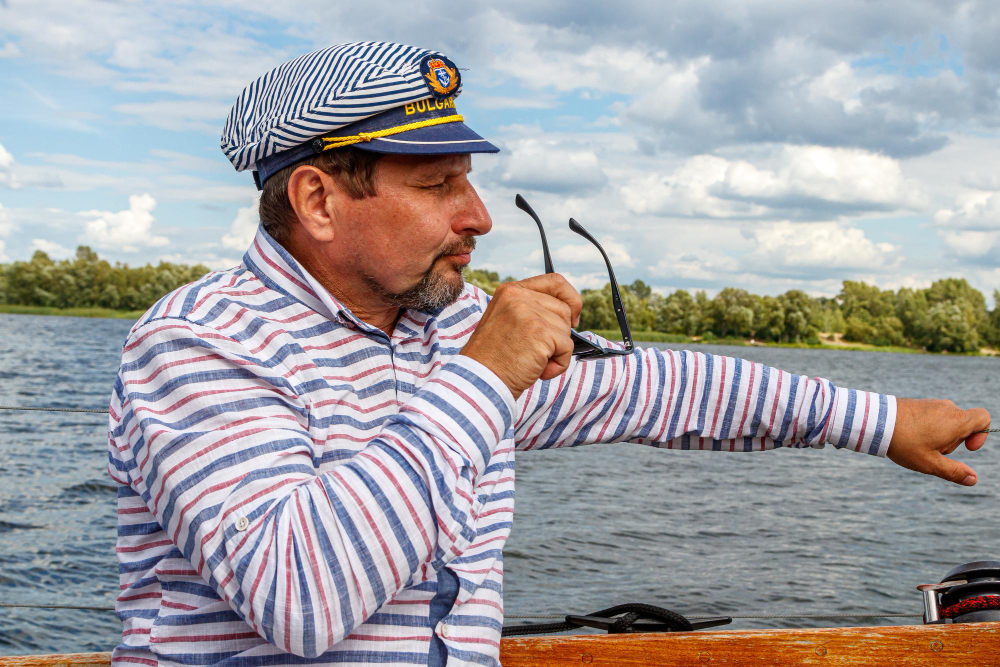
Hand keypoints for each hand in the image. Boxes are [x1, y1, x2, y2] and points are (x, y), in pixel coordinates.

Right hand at [461, 274, 581, 399]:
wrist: (481, 380)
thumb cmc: (494, 358)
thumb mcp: (508, 322)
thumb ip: (532, 311)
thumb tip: (569, 316)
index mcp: (511, 291)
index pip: (554, 281)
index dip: (570, 298)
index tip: (573, 317)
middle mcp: (519, 297)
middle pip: (564, 309)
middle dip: (559, 334)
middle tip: (537, 351)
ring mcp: (529, 313)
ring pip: (566, 330)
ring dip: (557, 352)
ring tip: (533, 362)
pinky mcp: (540, 332)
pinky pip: (567, 348)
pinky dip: (559, 364)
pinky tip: (539, 370)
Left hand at [886, 398, 989, 485]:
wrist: (875, 421)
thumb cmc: (904, 443)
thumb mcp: (930, 463)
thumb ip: (954, 471)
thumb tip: (973, 479)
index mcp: (956, 420)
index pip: (984, 418)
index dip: (981, 435)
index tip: (967, 447)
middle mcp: (947, 408)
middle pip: (963, 425)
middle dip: (952, 441)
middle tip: (931, 449)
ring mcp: (932, 404)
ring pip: (946, 422)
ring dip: (938, 436)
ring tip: (917, 443)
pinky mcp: (919, 403)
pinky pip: (932, 417)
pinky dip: (927, 428)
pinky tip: (910, 436)